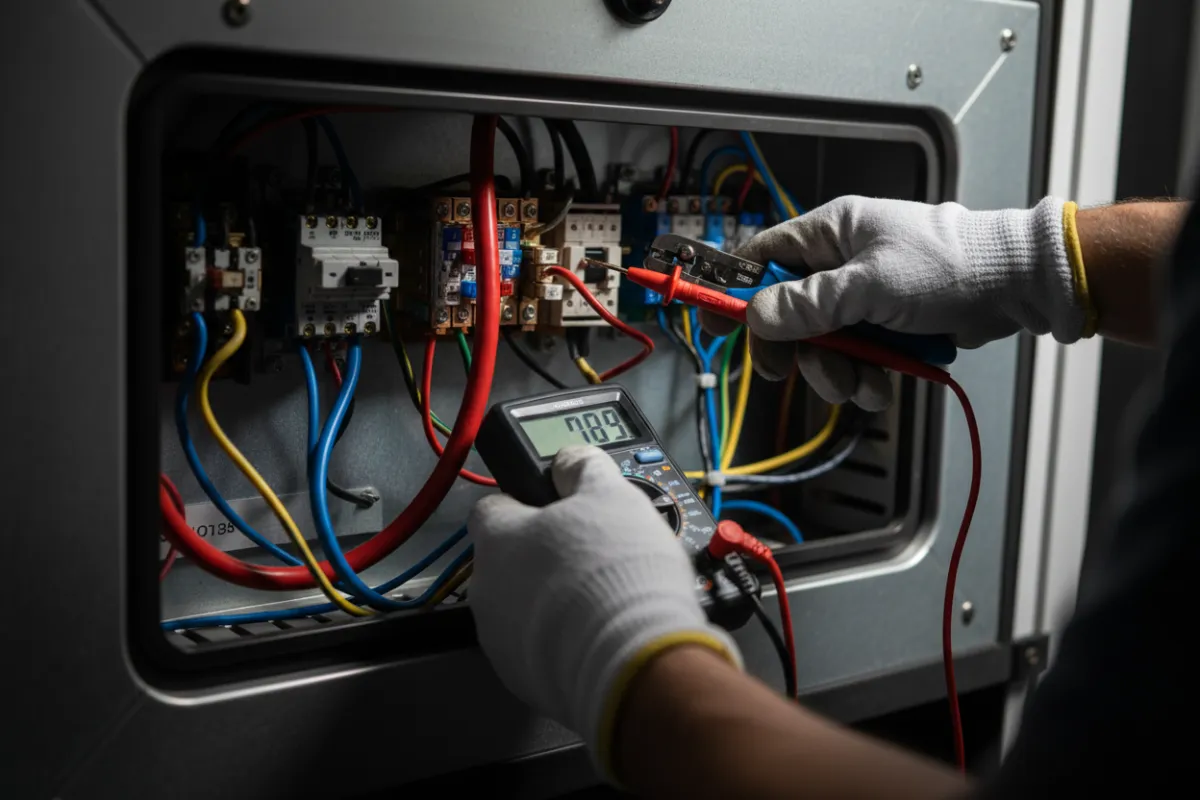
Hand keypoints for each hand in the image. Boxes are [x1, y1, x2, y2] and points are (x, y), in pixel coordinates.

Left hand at [468, 446, 740, 775]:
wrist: (630, 660)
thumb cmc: (614, 568)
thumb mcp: (611, 494)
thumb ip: (584, 469)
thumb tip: (571, 461)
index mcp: (497, 538)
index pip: (491, 508)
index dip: (525, 505)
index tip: (557, 510)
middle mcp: (486, 590)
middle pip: (507, 562)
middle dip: (542, 560)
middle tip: (591, 556)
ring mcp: (501, 641)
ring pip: (522, 609)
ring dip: (552, 603)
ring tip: (602, 600)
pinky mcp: (524, 681)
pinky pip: (540, 651)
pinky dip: (564, 642)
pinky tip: (600, 635)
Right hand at [703, 196, 1084, 408]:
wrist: (1015, 285)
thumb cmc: (948, 265)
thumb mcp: (869, 285)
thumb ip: (809, 303)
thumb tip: (757, 315)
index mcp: (829, 233)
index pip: (761, 259)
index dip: (735, 292)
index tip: (716, 325)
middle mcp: (840, 264)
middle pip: (787, 313)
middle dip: (797, 350)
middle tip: (794, 372)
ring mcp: (863, 298)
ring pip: (822, 344)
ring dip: (838, 372)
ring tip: (865, 382)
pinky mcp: (887, 327)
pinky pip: (857, 358)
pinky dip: (868, 376)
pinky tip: (887, 381)